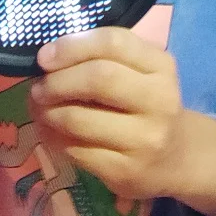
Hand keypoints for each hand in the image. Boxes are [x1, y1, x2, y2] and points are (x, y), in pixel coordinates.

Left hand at [30, 27, 215, 215]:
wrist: (177, 157)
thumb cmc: (149, 102)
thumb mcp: (142, 70)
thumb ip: (106, 56)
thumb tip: (50, 56)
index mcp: (161, 66)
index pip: (113, 43)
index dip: (72, 46)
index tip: (45, 56)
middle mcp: (159, 100)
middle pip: (98, 78)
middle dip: (58, 80)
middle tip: (39, 86)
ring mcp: (144, 139)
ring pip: (80, 119)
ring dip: (48, 111)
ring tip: (38, 107)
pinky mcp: (125, 171)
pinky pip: (76, 150)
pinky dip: (52, 137)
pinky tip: (48, 130)